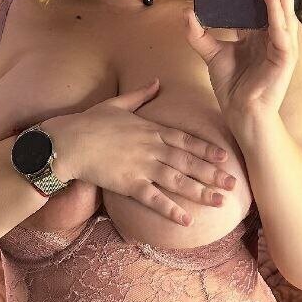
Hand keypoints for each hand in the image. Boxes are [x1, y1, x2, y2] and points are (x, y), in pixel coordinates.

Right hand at [43, 79, 237, 226]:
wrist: (68, 141)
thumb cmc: (89, 122)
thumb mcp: (118, 103)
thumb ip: (140, 94)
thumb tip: (156, 81)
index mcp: (151, 129)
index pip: (186, 140)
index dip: (208, 149)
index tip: (226, 157)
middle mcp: (152, 148)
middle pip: (189, 162)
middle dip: (213, 173)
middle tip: (234, 184)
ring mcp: (142, 166)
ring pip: (178, 180)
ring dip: (201, 192)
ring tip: (220, 201)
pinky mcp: (129, 184)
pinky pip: (155, 199)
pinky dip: (171, 209)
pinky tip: (187, 220)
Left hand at [182, 0, 298, 122]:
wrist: (240, 114)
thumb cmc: (232, 86)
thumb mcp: (211, 54)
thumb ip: (199, 34)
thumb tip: (187, 12)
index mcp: (260, 33)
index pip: (264, 2)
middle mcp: (273, 36)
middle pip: (278, 2)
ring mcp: (281, 46)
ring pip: (284, 11)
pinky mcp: (284, 57)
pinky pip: (280, 30)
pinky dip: (276, 11)